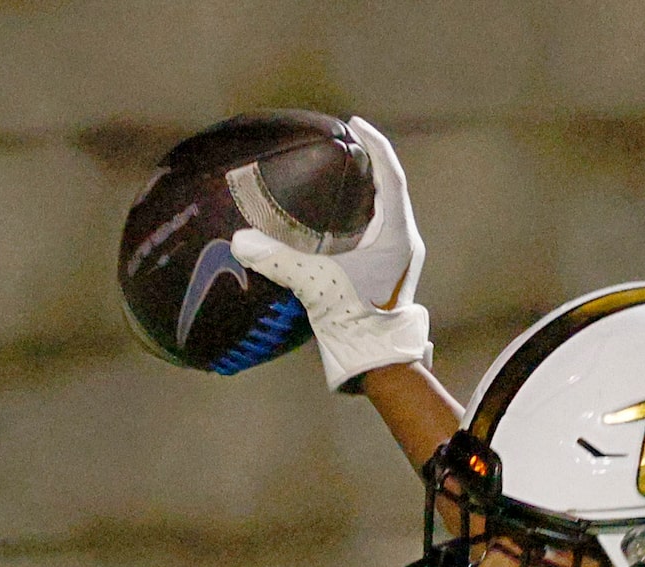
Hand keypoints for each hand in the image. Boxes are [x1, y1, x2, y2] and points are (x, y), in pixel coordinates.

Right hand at [229, 116, 429, 391]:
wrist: (376, 363)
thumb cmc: (353, 321)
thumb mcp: (314, 284)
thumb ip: (278, 259)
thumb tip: (239, 241)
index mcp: (397, 236)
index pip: (391, 176)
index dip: (374, 145)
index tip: (354, 125)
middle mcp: (406, 244)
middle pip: (390, 190)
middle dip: (367, 164)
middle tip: (341, 145)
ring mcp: (401, 260)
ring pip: (386, 212)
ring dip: (365, 190)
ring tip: (338, 174)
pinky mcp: (391, 275)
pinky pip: (380, 231)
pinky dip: (362, 215)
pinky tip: (338, 217)